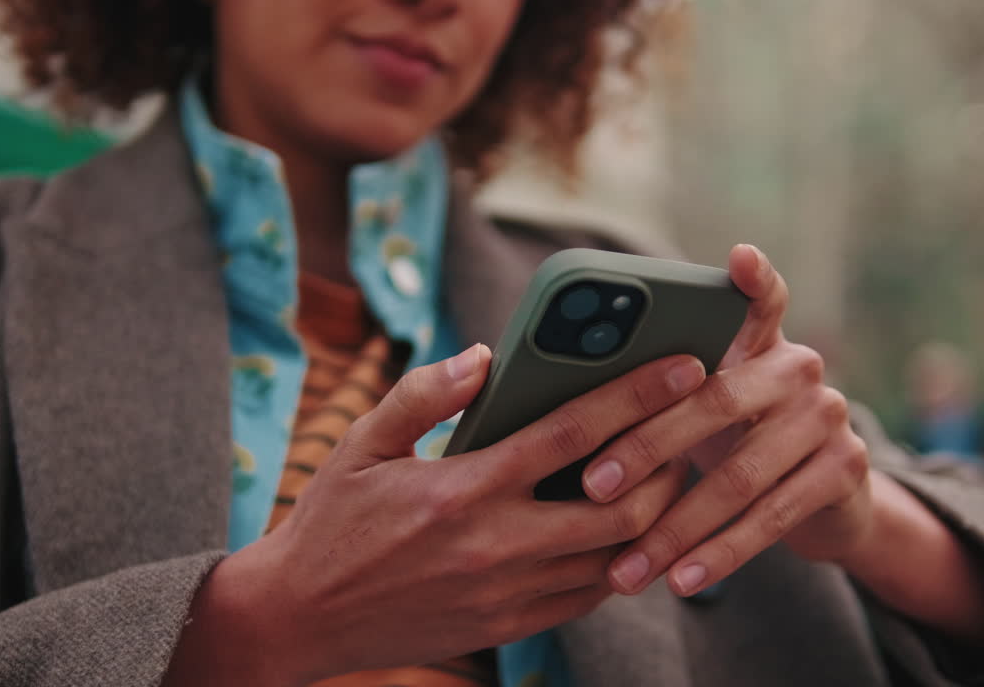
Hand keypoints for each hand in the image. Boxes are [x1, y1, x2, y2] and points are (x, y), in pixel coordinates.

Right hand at [167, 344, 699, 685]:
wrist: (299, 616)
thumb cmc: (332, 521)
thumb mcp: (362, 444)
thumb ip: (422, 393)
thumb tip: (483, 357)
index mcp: (463, 487)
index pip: (573, 433)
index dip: (637, 394)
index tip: (684, 366)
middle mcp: (495, 544)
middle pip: (621, 506)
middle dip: (668, 465)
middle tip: (679, 434)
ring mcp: (506, 594)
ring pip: (616, 559)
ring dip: (651, 517)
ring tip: (659, 478)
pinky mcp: (507, 627)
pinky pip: (587, 596)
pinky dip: (616, 561)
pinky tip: (615, 531)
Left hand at [579, 244, 872, 596]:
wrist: (820, 500)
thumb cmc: (729, 440)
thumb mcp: (699, 407)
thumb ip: (656, 391)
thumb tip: (563, 404)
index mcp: (757, 341)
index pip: (761, 297)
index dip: (753, 279)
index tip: (739, 257)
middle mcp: (799, 367)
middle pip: (716, 401)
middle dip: (647, 447)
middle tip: (592, 486)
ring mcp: (829, 416)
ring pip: (740, 475)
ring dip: (675, 528)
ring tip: (626, 566)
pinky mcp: (845, 469)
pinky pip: (772, 517)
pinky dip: (720, 554)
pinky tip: (680, 580)